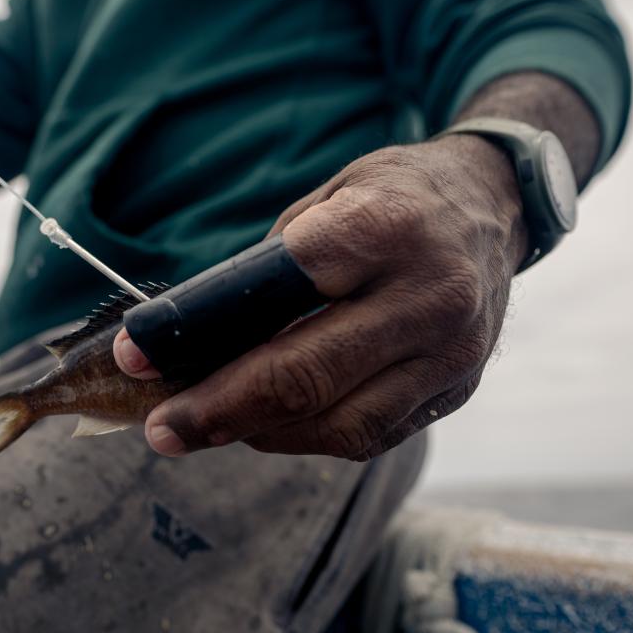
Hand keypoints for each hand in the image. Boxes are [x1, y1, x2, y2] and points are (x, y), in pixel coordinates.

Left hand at [114, 135, 527, 459]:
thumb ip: (267, 271)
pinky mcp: (456, 391)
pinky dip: (310, 436)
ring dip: (260, 434)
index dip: (196, 330)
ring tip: (209, 426)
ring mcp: (451, 353)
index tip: (137, 356)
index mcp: (387, 228)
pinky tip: (269, 425)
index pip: (276, 291)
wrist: (495, 205)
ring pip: (340, 425)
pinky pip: (371, 435)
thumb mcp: (326, 198)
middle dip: (218, 410)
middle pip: (306, 376)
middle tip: (162, 427)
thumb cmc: (393, 196)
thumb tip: (190, 342)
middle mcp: (431, 296)